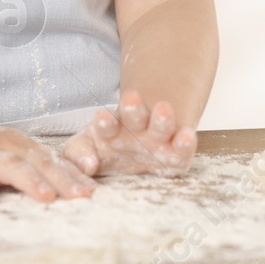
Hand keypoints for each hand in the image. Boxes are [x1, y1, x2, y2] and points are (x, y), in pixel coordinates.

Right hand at [0, 117, 95, 204]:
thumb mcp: (14, 155)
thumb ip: (38, 169)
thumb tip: (74, 189)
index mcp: (24, 147)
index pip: (53, 161)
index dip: (73, 176)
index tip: (92, 192)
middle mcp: (8, 148)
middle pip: (38, 163)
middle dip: (61, 179)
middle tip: (80, 196)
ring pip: (10, 166)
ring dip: (30, 181)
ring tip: (46, 197)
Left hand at [61, 90, 197, 176]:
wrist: (133, 160)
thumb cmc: (104, 152)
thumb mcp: (85, 149)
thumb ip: (78, 154)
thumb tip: (87, 166)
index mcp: (110, 129)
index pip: (107, 123)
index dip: (105, 121)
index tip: (101, 117)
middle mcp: (136, 129)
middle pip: (135, 115)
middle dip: (132, 107)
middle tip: (129, 98)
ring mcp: (158, 139)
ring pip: (161, 125)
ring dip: (161, 118)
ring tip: (163, 109)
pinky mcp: (176, 155)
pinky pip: (182, 148)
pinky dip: (186, 142)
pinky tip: (187, 135)